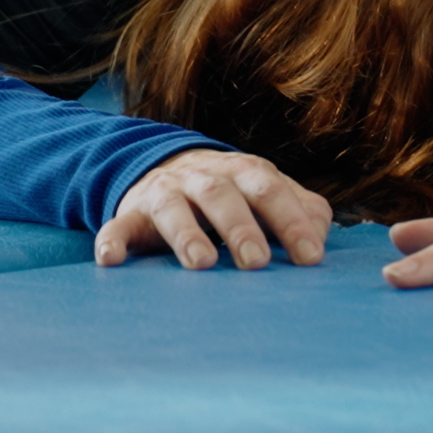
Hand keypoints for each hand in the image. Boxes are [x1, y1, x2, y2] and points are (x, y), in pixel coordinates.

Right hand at [95, 149, 331, 270]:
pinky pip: (118, 226)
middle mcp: (204, 178)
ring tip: (201, 263)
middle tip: (257, 262)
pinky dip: (113, 241)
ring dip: (186, 234)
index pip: (271, 191)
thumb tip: (321, 235)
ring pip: (174, 208)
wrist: (166, 169)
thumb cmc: (232, 193)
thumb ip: (300, 209)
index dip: (292, 223)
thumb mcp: (266, 193)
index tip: (311, 258)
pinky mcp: (131, 214)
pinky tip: (111, 260)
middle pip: (223, 195)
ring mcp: (165, 194)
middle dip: (241, 227)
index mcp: (244, 172)